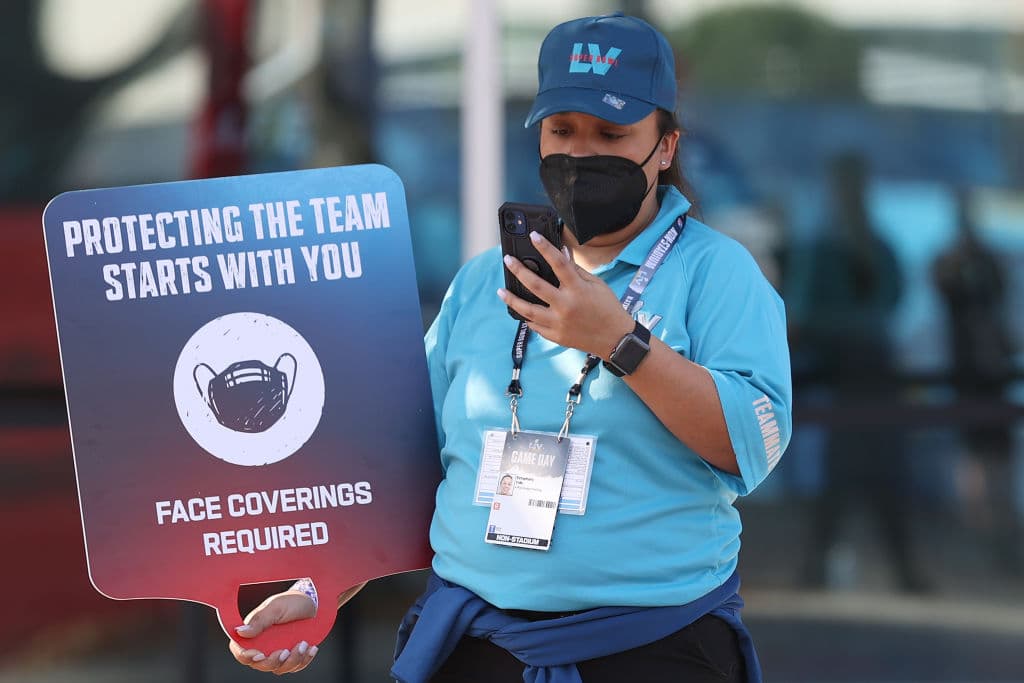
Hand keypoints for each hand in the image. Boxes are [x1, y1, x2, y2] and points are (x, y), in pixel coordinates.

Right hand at [229, 591, 318, 674]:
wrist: (312, 603)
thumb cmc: (291, 602)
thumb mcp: (275, 608)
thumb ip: (258, 621)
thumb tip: (239, 632)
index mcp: (254, 633)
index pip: (240, 650)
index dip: (245, 656)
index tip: (260, 654)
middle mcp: (263, 645)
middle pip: (259, 665)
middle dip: (273, 662)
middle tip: (286, 651)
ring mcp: (278, 652)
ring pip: (279, 668)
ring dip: (292, 660)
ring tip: (303, 643)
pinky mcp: (292, 657)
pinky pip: (296, 666)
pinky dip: (304, 659)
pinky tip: (310, 647)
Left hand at [499, 232, 634, 357]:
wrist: (616, 339)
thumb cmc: (608, 309)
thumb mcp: (596, 285)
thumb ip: (576, 270)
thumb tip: (561, 253)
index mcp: (578, 290)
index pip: (559, 263)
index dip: (545, 247)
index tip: (533, 236)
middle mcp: (566, 306)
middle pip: (535, 286)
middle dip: (519, 271)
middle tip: (508, 261)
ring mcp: (559, 323)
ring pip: (528, 310)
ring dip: (512, 300)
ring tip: (501, 291)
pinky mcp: (556, 336)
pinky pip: (535, 326)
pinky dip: (527, 317)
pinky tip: (519, 310)